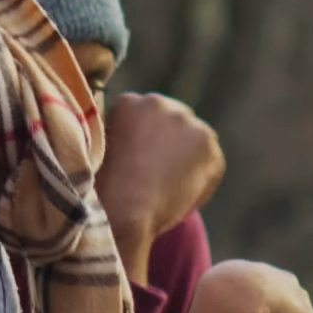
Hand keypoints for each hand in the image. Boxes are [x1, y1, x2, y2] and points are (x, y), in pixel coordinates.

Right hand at [98, 93, 224, 280]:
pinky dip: (203, 180)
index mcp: (128, 103)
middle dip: (171, 142)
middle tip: (162, 174)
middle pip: (173, 121)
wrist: (126, 209)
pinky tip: (183, 197)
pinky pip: (211, 164)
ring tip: (171, 189)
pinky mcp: (208, 143)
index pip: (146, 116)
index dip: (146, 141)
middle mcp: (158, 103)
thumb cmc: (106, 191)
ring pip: (195, 140)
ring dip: (188, 159)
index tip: (142, 162)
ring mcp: (186, 121)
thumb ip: (121, 139)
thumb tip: (138, 147)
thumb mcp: (102, 154)